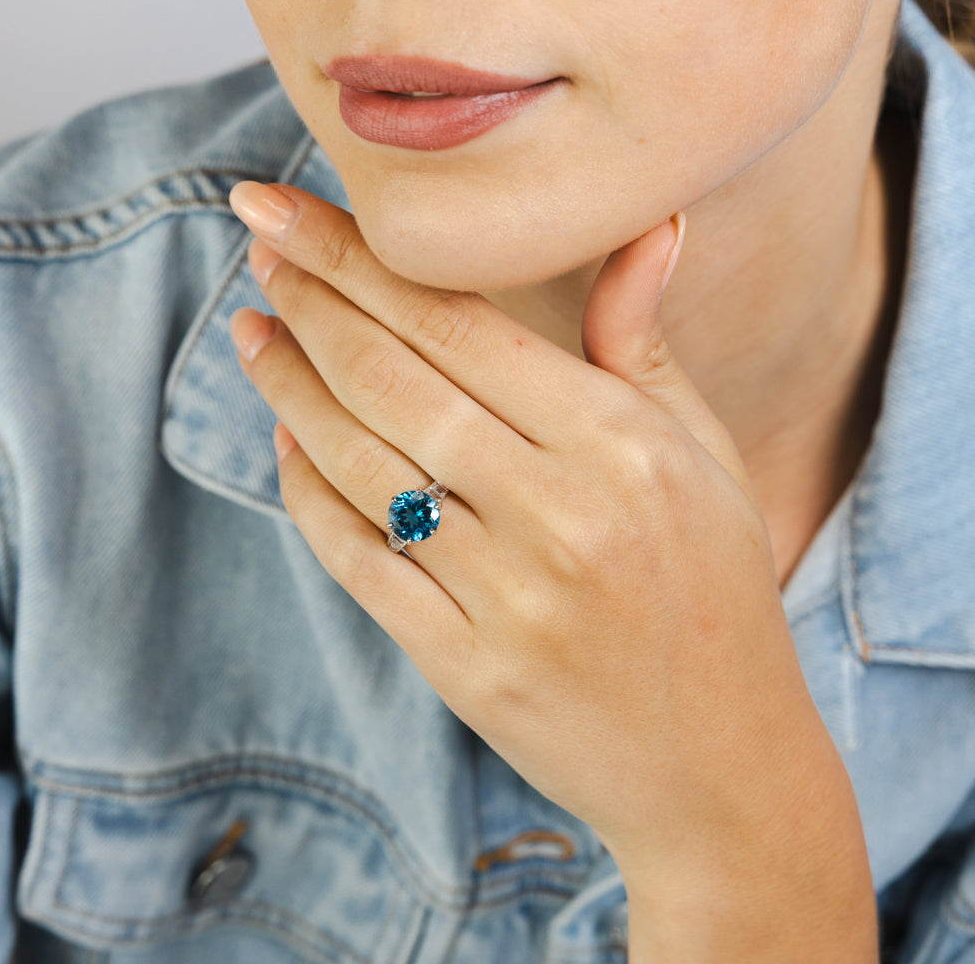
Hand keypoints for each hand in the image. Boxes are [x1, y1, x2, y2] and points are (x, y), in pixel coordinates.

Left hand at [228, 182, 875, 960]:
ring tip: (253, 331)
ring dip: (290, 388)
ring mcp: (506, 598)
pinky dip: (309, 495)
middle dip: (310, 299)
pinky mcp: (464, 667)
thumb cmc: (718, 590)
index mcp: (623, 445)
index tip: (288, 210)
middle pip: (395, 382)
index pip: (461, 325)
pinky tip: (286, 442)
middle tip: (258, 243)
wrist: (721, 763)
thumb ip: (646, 345)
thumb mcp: (704, 456)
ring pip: (362, 466)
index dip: (361, 259)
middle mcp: (560, 514)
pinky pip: (359, 562)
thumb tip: (647, 227)